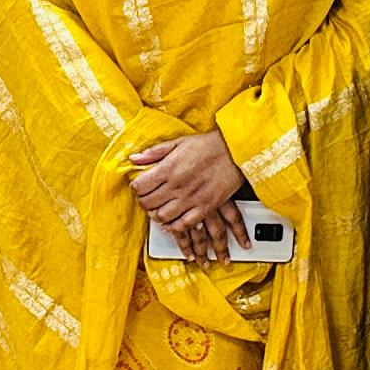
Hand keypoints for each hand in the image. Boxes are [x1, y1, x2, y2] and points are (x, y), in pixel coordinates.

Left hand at [127, 132, 247, 250]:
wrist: (236, 152)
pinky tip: (172, 221)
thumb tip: (133, 159)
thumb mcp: (178, 142)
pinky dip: (174, 226)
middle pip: (148, 203)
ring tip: (158, 209)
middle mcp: (177, 186)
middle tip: (147, 198)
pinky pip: (184, 224)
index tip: (139, 186)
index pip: (139, 186)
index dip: (136, 188)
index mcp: (168, 168)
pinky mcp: (205, 208)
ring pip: (162, 217)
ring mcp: (191, 199)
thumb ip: (154, 152)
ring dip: (156, 215)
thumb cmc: (208, 146)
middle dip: (143, 202)